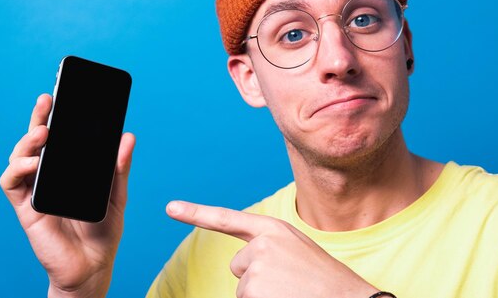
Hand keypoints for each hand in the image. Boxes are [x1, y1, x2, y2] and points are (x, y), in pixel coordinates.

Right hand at [0, 94, 135, 297]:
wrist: (94, 266)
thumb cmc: (104, 230)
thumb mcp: (117, 194)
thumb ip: (119, 168)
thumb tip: (128, 137)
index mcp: (71, 170)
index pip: (62, 138)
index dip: (59, 117)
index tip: (63, 95)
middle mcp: (51, 176)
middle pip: (38, 142)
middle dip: (39, 118)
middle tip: (48, 100)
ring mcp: (36, 190)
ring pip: (21, 158)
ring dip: (27, 141)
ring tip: (43, 132)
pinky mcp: (26, 208)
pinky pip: (11, 184)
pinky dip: (16, 169)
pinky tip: (31, 162)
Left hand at [166, 201, 379, 297]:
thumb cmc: (327, 282)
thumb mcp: (298, 252)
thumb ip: (271, 250)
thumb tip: (244, 269)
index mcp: (274, 229)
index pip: (228, 219)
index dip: (196, 213)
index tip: (170, 208)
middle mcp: (261, 244)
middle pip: (239, 267)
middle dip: (256, 279)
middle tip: (289, 285)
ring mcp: (257, 268)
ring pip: (244, 289)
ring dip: (262, 296)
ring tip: (291, 293)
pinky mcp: (253, 290)